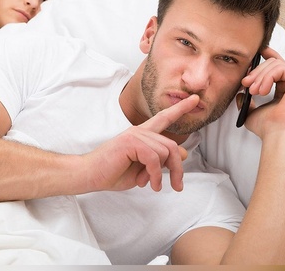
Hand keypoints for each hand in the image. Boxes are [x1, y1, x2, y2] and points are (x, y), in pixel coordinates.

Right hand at [83, 94, 199, 193]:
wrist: (90, 174)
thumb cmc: (113, 172)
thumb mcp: (143, 169)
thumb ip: (161, 160)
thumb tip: (184, 153)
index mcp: (142, 135)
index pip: (164, 118)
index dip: (180, 109)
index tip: (195, 99)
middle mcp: (139, 131)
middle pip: (171, 145)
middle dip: (177, 168)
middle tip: (177, 185)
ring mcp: (134, 135)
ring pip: (165, 152)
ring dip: (162, 174)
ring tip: (152, 184)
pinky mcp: (130, 142)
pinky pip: (154, 159)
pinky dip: (154, 175)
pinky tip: (148, 183)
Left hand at [238, 46, 284, 136]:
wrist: (274, 134)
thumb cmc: (266, 128)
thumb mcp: (251, 112)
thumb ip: (246, 102)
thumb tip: (240, 94)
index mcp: (283, 91)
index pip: (278, 67)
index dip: (269, 56)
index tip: (259, 51)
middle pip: (274, 63)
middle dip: (256, 70)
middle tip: (245, 83)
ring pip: (277, 64)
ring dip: (260, 75)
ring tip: (252, 90)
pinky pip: (282, 68)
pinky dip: (268, 76)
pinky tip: (261, 90)